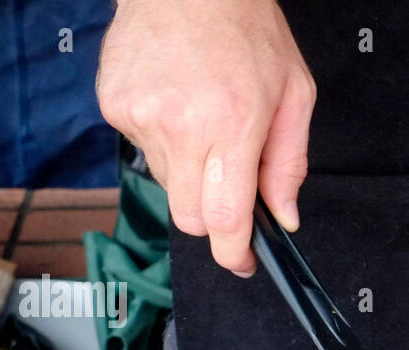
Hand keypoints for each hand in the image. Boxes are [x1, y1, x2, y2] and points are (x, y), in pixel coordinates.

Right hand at [96, 0, 315, 275]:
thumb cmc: (246, 28)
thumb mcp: (294, 93)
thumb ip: (288, 163)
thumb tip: (284, 217)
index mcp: (232, 124)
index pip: (224, 219)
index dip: (233, 254)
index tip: (241, 262)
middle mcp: (181, 126)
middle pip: (190, 217)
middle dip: (214, 216)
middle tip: (230, 180)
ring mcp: (141, 117)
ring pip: (169, 185)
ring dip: (191, 173)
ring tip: (204, 123)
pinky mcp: (114, 107)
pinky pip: (144, 152)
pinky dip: (165, 142)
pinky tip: (178, 104)